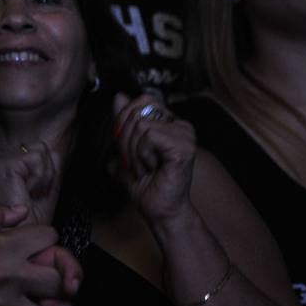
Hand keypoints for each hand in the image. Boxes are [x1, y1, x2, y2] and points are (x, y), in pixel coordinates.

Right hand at [0, 142, 57, 224]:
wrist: (26, 239)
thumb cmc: (34, 220)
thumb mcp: (47, 187)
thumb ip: (50, 166)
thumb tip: (57, 150)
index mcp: (8, 167)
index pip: (40, 150)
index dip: (48, 173)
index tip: (38, 194)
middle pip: (42, 147)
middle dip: (47, 173)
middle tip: (35, 194)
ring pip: (40, 150)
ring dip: (44, 176)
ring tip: (31, 193)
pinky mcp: (2, 165)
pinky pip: (36, 158)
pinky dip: (39, 177)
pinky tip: (27, 191)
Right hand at [0, 204, 70, 305]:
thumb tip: (20, 212)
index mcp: (0, 247)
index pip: (49, 238)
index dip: (43, 236)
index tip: (32, 241)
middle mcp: (8, 279)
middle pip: (58, 280)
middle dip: (52, 273)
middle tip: (36, 270)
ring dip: (35, 301)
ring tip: (20, 292)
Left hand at [111, 93, 197, 224]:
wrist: (159, 210)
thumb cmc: (145, 183)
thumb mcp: (126, 147)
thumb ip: (124, 122)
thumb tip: (119, 96)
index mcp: (169, 123)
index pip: (141, 100)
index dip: (125, 121)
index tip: (130, 149)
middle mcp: (180, 125)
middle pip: (137, 111)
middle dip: (126, 141)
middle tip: (138, 163)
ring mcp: (185, 135)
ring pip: (140, 124)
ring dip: (134, 152)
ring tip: (146, 168)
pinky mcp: (185, 146)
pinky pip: (148, 136)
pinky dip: (142, 155)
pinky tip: (154, 168)